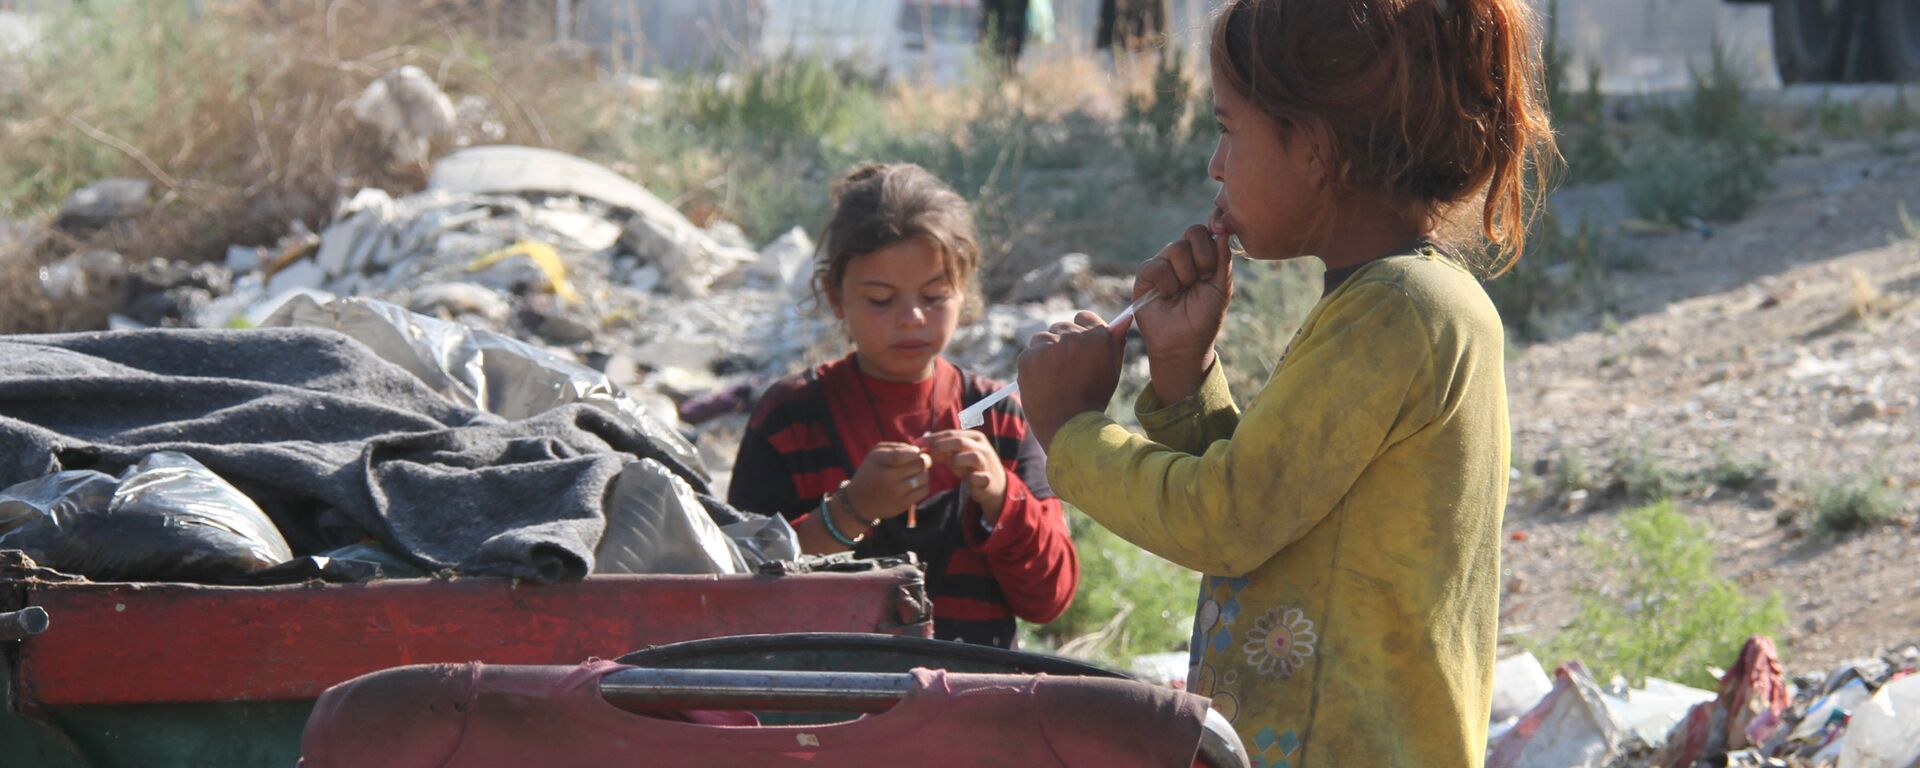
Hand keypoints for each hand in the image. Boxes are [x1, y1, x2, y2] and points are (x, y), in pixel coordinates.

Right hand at [847, 442, 931, 521]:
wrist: (859, 501)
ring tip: (916, 473)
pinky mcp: (903, 504)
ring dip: (924, 473)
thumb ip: (897, 447)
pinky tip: (915, 483)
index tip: (915, 452)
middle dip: (922, 461)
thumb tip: (918, 450)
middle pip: (919, 465)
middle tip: (917, 462)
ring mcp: (896, 492)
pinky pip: (924, 490)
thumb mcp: (876, 454)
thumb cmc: (871, 471)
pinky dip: (924, 485)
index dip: (915, 452)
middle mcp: (888, 478)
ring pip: (924, 477)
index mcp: (880, 462)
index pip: (905, 454)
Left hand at [921, 430, 1006, 519]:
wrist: (995, 485)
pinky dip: (971, 478)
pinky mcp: (989, 479)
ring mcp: (987, 463)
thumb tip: (923, 443)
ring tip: (950, 465)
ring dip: (956, 461)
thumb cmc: (972, 467)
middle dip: (941, 446)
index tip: (917, 443)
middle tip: (928, 452)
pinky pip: (979, 477)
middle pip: (960, 441)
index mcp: (975, 437)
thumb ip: (943, 448)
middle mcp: (982, 447)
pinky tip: (966, 480)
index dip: (933, 437)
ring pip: (972, 457)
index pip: (951, 433)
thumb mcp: (958, 454)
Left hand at [1018, 310, 1127, 449]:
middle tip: (1066, 369)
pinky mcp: (1028, 357)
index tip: (1080, 347)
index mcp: (1098, 336)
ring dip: (1046, 352)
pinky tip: (1043, 383)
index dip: (1082, 332)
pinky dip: (1033, 366)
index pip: (1085, 317)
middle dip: (1063, 343)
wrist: (1069, 427)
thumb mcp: (1112, 370)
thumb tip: (1124, 319)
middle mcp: (1073, 336)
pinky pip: (1029, 354)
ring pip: (1043, 338)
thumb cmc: (1094, 399)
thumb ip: (1116, 342)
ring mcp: (1049, 345)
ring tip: (1054, 378)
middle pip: (1062, 327)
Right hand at [1134, 214, 1233, 402]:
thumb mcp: (1221, 287)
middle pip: (1192, 233)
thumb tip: (1223, 231)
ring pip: (1175, 249)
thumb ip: (1223, 258)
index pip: (1204, 231)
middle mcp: (1180, 257)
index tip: (1212, 268)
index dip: (1211, 244)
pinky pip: (1157, 266)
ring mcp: (1162, 264)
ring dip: (1185, 275)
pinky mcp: (1145, 276)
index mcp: (1199, 256)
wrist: (1185, 343)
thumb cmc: (1205, 317)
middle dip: (1202, 259)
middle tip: (1201, 280)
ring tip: (1182, 292)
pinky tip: (1168, 296)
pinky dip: (1168, 284)